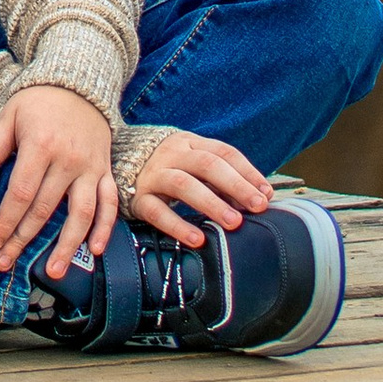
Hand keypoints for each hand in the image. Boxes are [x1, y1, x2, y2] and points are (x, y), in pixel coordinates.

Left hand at [0, 85, 117, 281]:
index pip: (21, 193)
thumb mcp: (9, 116)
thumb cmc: (38, 101)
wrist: (79, 82)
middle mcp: (68, 160)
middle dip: (23, 239)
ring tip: (54, 272)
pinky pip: (109, 202)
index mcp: (41, 146)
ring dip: (67, 245)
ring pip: (81, 213)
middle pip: (45, 209)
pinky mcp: (105, 170)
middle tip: (6, 262)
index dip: (6, 221)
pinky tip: (95, 250)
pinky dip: (106, 227)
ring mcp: (90, 167)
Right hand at [124, 130, 272, 252]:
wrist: (116, 161)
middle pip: (208, 165)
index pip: (224, 152)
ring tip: (233, 222)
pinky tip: (197, 239)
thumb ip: (221, 176)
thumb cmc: (166, 166)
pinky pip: (158, 212)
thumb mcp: (191, 161)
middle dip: (236, 186)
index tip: (266, 194)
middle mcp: (172, 154)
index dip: (248, 172)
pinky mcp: (137, 198)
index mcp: (189, 142)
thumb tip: (258, 197)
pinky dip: (178, 226)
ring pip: (184, 185)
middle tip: (258, 207)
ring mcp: (153, 175)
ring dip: (211, 203)